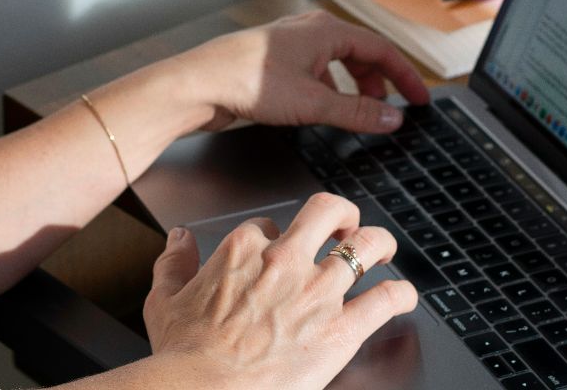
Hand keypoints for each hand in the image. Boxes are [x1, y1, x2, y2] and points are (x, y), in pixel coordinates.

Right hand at [144, 192, 417, 389]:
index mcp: (243, 251)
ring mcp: (318, 292)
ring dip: (380, 243)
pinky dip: (401, 294)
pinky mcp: (342, 328)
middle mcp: (285, 262)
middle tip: (346, 225)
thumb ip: (172, 263)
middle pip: (327, 212)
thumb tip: (178, 239)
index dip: (276, 236)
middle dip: (341, 214)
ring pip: (365, 246)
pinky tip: (403, 296)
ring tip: (383, 248)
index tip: (279, 250)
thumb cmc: (184, 355)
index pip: (269, 225)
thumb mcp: (164, 300)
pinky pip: (385, 299)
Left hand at [179, 11, 430, 133]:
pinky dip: (328, 91)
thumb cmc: (247, 82)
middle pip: (359, 53)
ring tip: (359, 114)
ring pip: (336, 64)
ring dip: (352, 89)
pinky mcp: (274, 62)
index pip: (380, 49)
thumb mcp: (312, 103)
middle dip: (378, 83)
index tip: (420, 98)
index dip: (404, 75)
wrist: (197, 84)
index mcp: (325, 30)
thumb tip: (392, 118)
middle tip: (389, 111)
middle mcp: (309, 31)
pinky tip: (323, 111)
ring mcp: (290, 45)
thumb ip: (356, 112)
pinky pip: (315, 73)